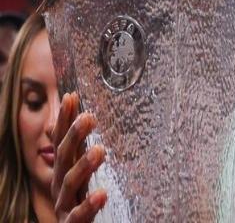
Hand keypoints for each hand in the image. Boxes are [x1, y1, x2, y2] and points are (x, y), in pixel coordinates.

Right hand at [51, 92, 106, 221]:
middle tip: (89, 117)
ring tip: (100, 150)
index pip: (61, 141)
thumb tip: (83, 116)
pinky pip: (78, 216)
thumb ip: (80, 151)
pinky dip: (88, 205)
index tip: (71, 96)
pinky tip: (102, 194)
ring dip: (83, 165)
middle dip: (74, 136)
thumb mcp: (80, 174)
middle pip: (63, 157)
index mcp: (63, 171)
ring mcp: (64, 205)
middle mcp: (60, 186)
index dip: (64, 120)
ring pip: (69, 184)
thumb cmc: (79, 203)